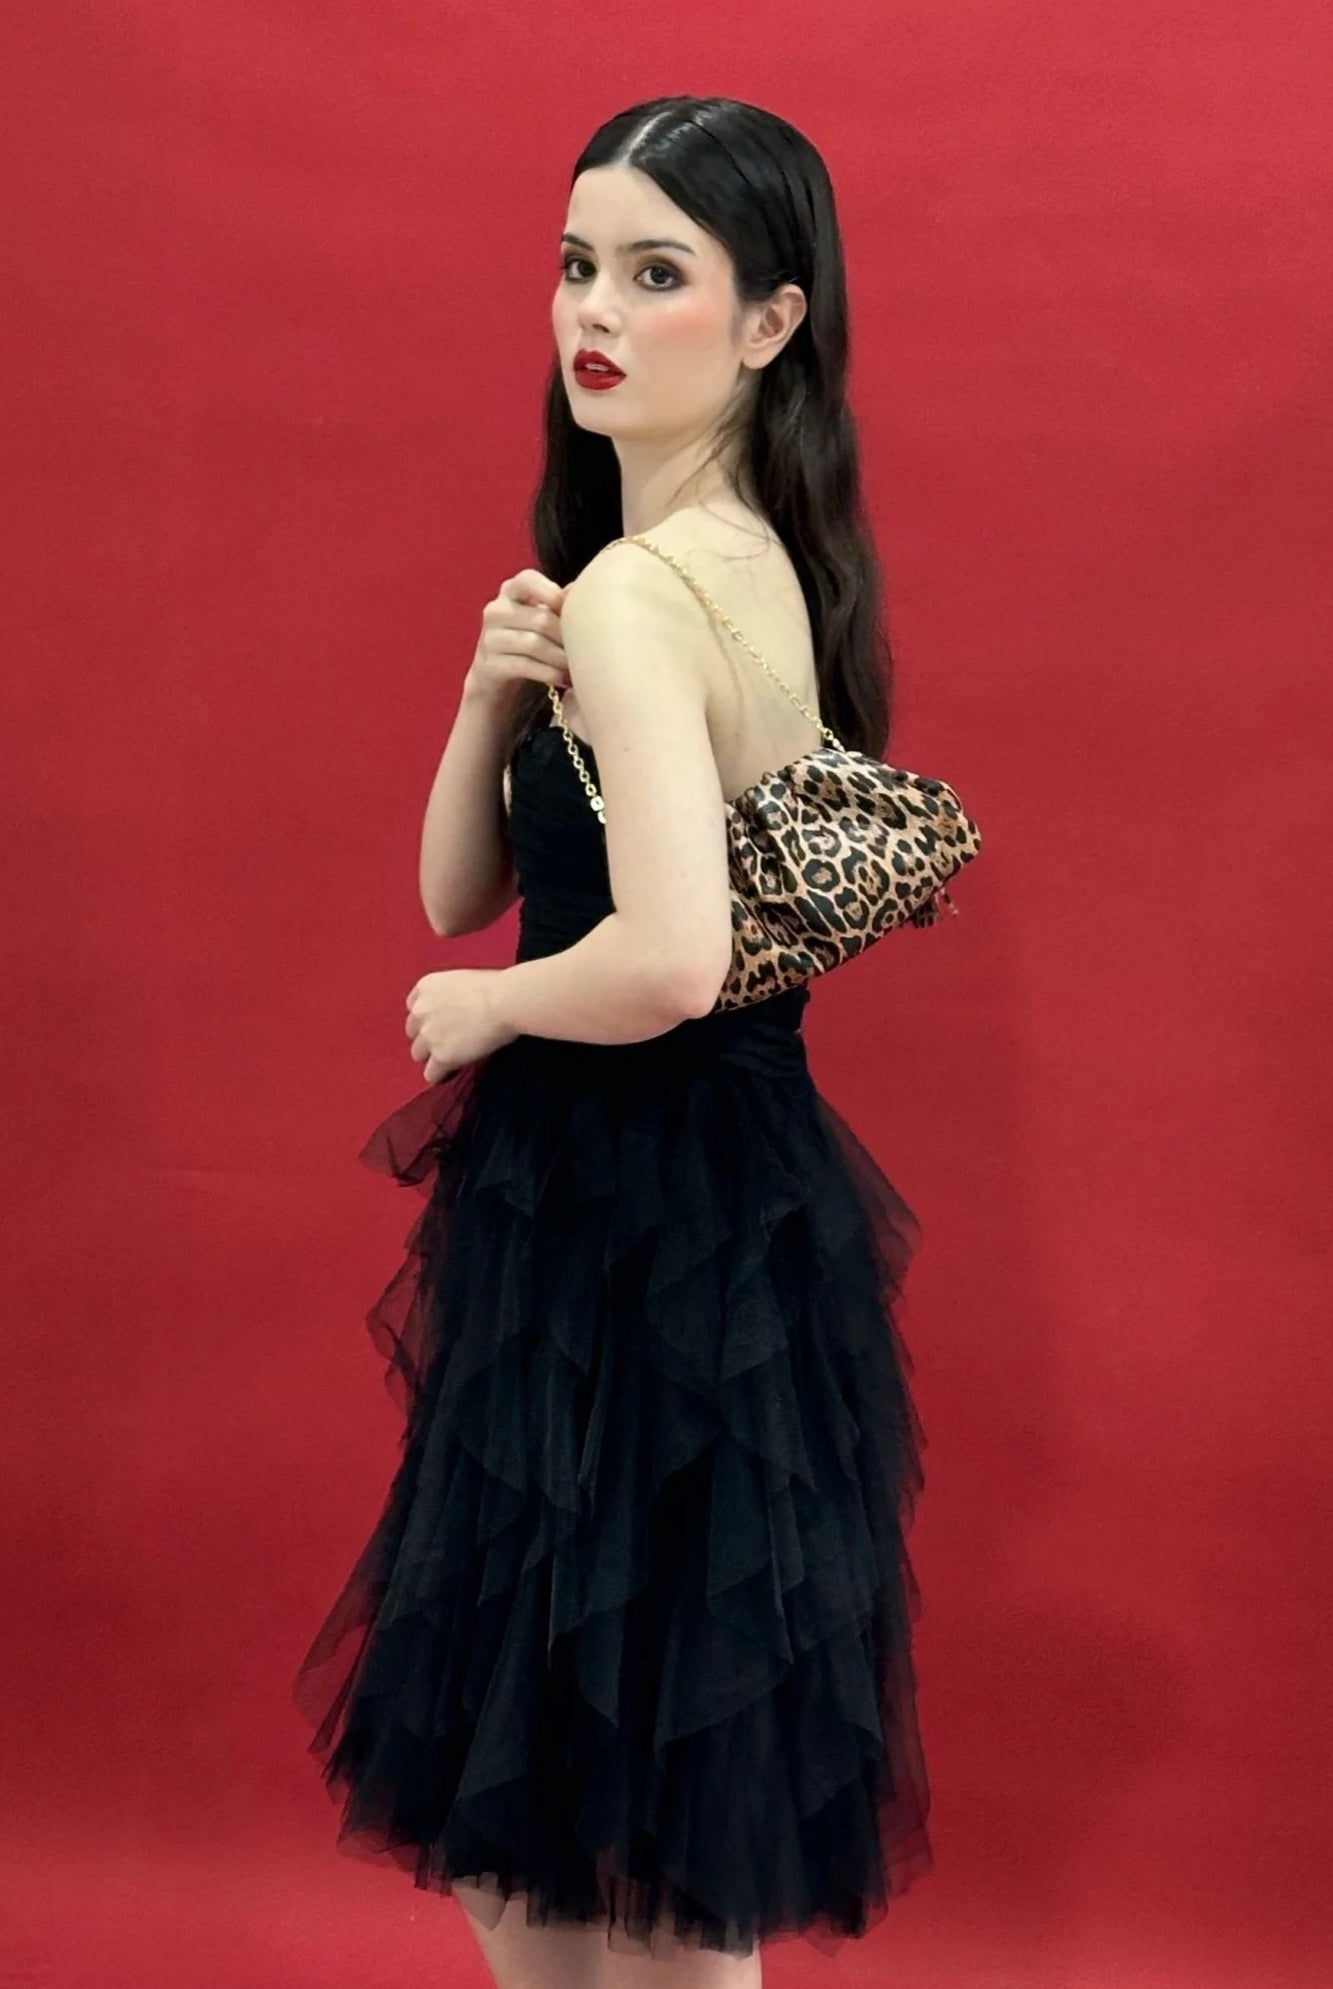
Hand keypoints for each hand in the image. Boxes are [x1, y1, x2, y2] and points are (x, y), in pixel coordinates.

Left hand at [405, 968, 516, 1083]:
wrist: (505, 1001)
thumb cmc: (497, 987)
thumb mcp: (463, 980)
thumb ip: (450, 994)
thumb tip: (456, 1008)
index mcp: (426, 987)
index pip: (413, 1007)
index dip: (428, 1018)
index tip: (440, 1023)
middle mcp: (421, 1010)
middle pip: (413, 1033)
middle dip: (428, 1038)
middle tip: (449, 1042)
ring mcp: (428, 1035)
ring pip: (418, 1055)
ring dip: (433, 1057)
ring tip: (452, 1059)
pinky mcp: (441, 1057)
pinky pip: (431, 1074)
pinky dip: (441, 1075)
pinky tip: (453, 1072)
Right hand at [462, 567, 570, 705]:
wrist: (497, 674)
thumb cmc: (528, 639)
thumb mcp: (543, 615)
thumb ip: (561, 601)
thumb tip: (580, 589)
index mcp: (511, 591)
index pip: (528, 580)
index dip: (552, 593)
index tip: (572, 611)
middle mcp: (497, 611)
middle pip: (541, 620)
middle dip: (567, 638)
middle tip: (588, 651)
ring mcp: (490, 638)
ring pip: (534, 644)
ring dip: (561, 658)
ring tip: (576, 667)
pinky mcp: (490, 665)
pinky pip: (525, 666)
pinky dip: (549, 674)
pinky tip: (563, 680)